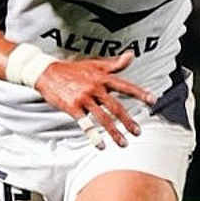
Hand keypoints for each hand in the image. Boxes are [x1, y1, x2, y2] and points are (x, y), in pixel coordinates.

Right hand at [35, 51, 155, 148]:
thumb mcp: (94, 64)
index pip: (125, 86)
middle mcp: (95, 87)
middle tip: (137, 131)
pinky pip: (86, 124)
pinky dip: (94, 136)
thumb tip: (131, 56)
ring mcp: (84, 98)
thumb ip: (114, 63)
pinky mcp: (73, 107)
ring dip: (114, 132)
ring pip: (103, 118)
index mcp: (102, 77)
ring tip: (123, 143)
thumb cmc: (72, 69)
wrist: (47, 72)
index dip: (139, 93)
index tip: (152, 101)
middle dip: (128, 121)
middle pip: (116, 107)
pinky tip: (101, 145)